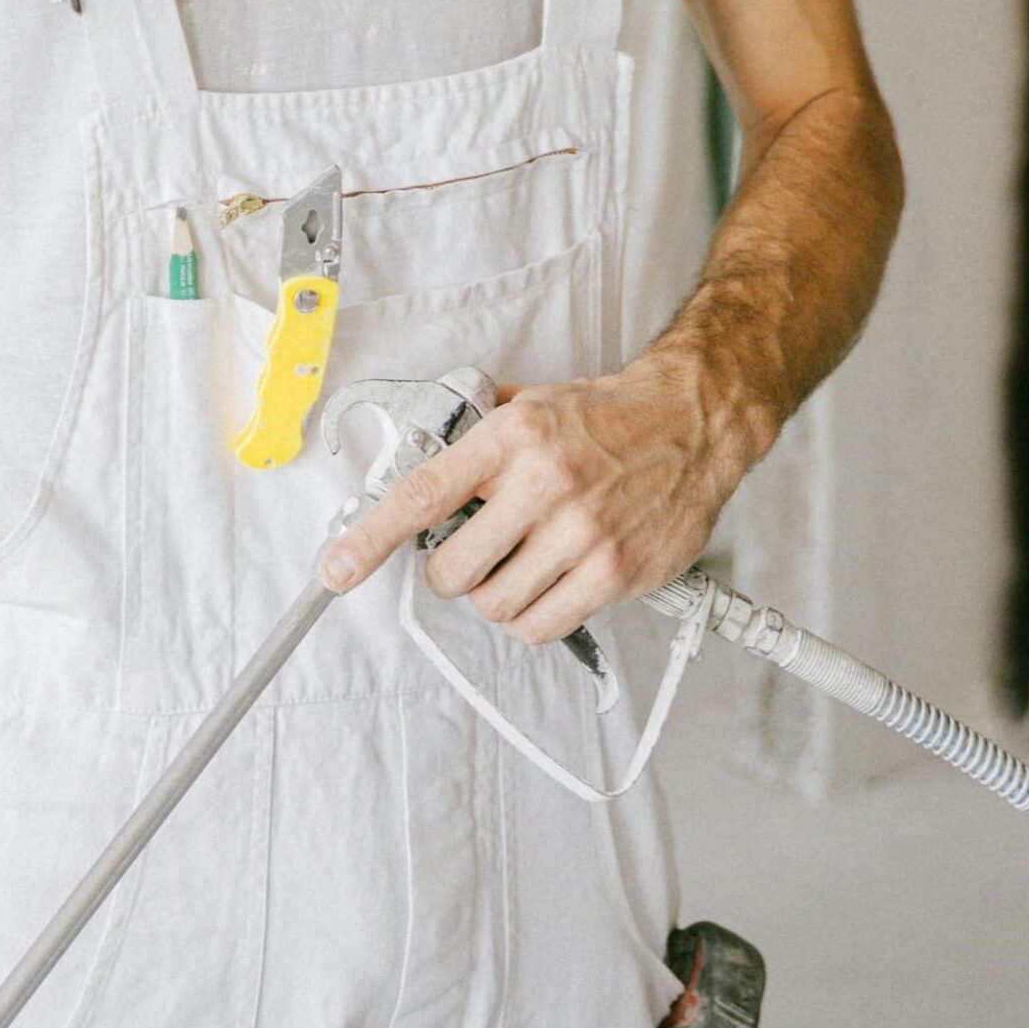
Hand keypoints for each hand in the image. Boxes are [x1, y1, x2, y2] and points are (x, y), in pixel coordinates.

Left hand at [317, 347, 758, 645]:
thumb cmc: (607, 416)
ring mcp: (581, 533)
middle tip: (465, 558)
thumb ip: (477, 433)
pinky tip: (543, 588)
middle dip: (448, 573)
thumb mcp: (533, 402)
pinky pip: (542, 625)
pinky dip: (529, 618)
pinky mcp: (614, 573)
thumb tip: (420, 458)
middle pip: (453, 569)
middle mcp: (543, 483)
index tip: (337, 568)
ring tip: (513, 568)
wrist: (691, 423)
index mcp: (511, 436)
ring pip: (495, 605)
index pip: (423, 494)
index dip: (370, 538)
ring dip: (491, 597)